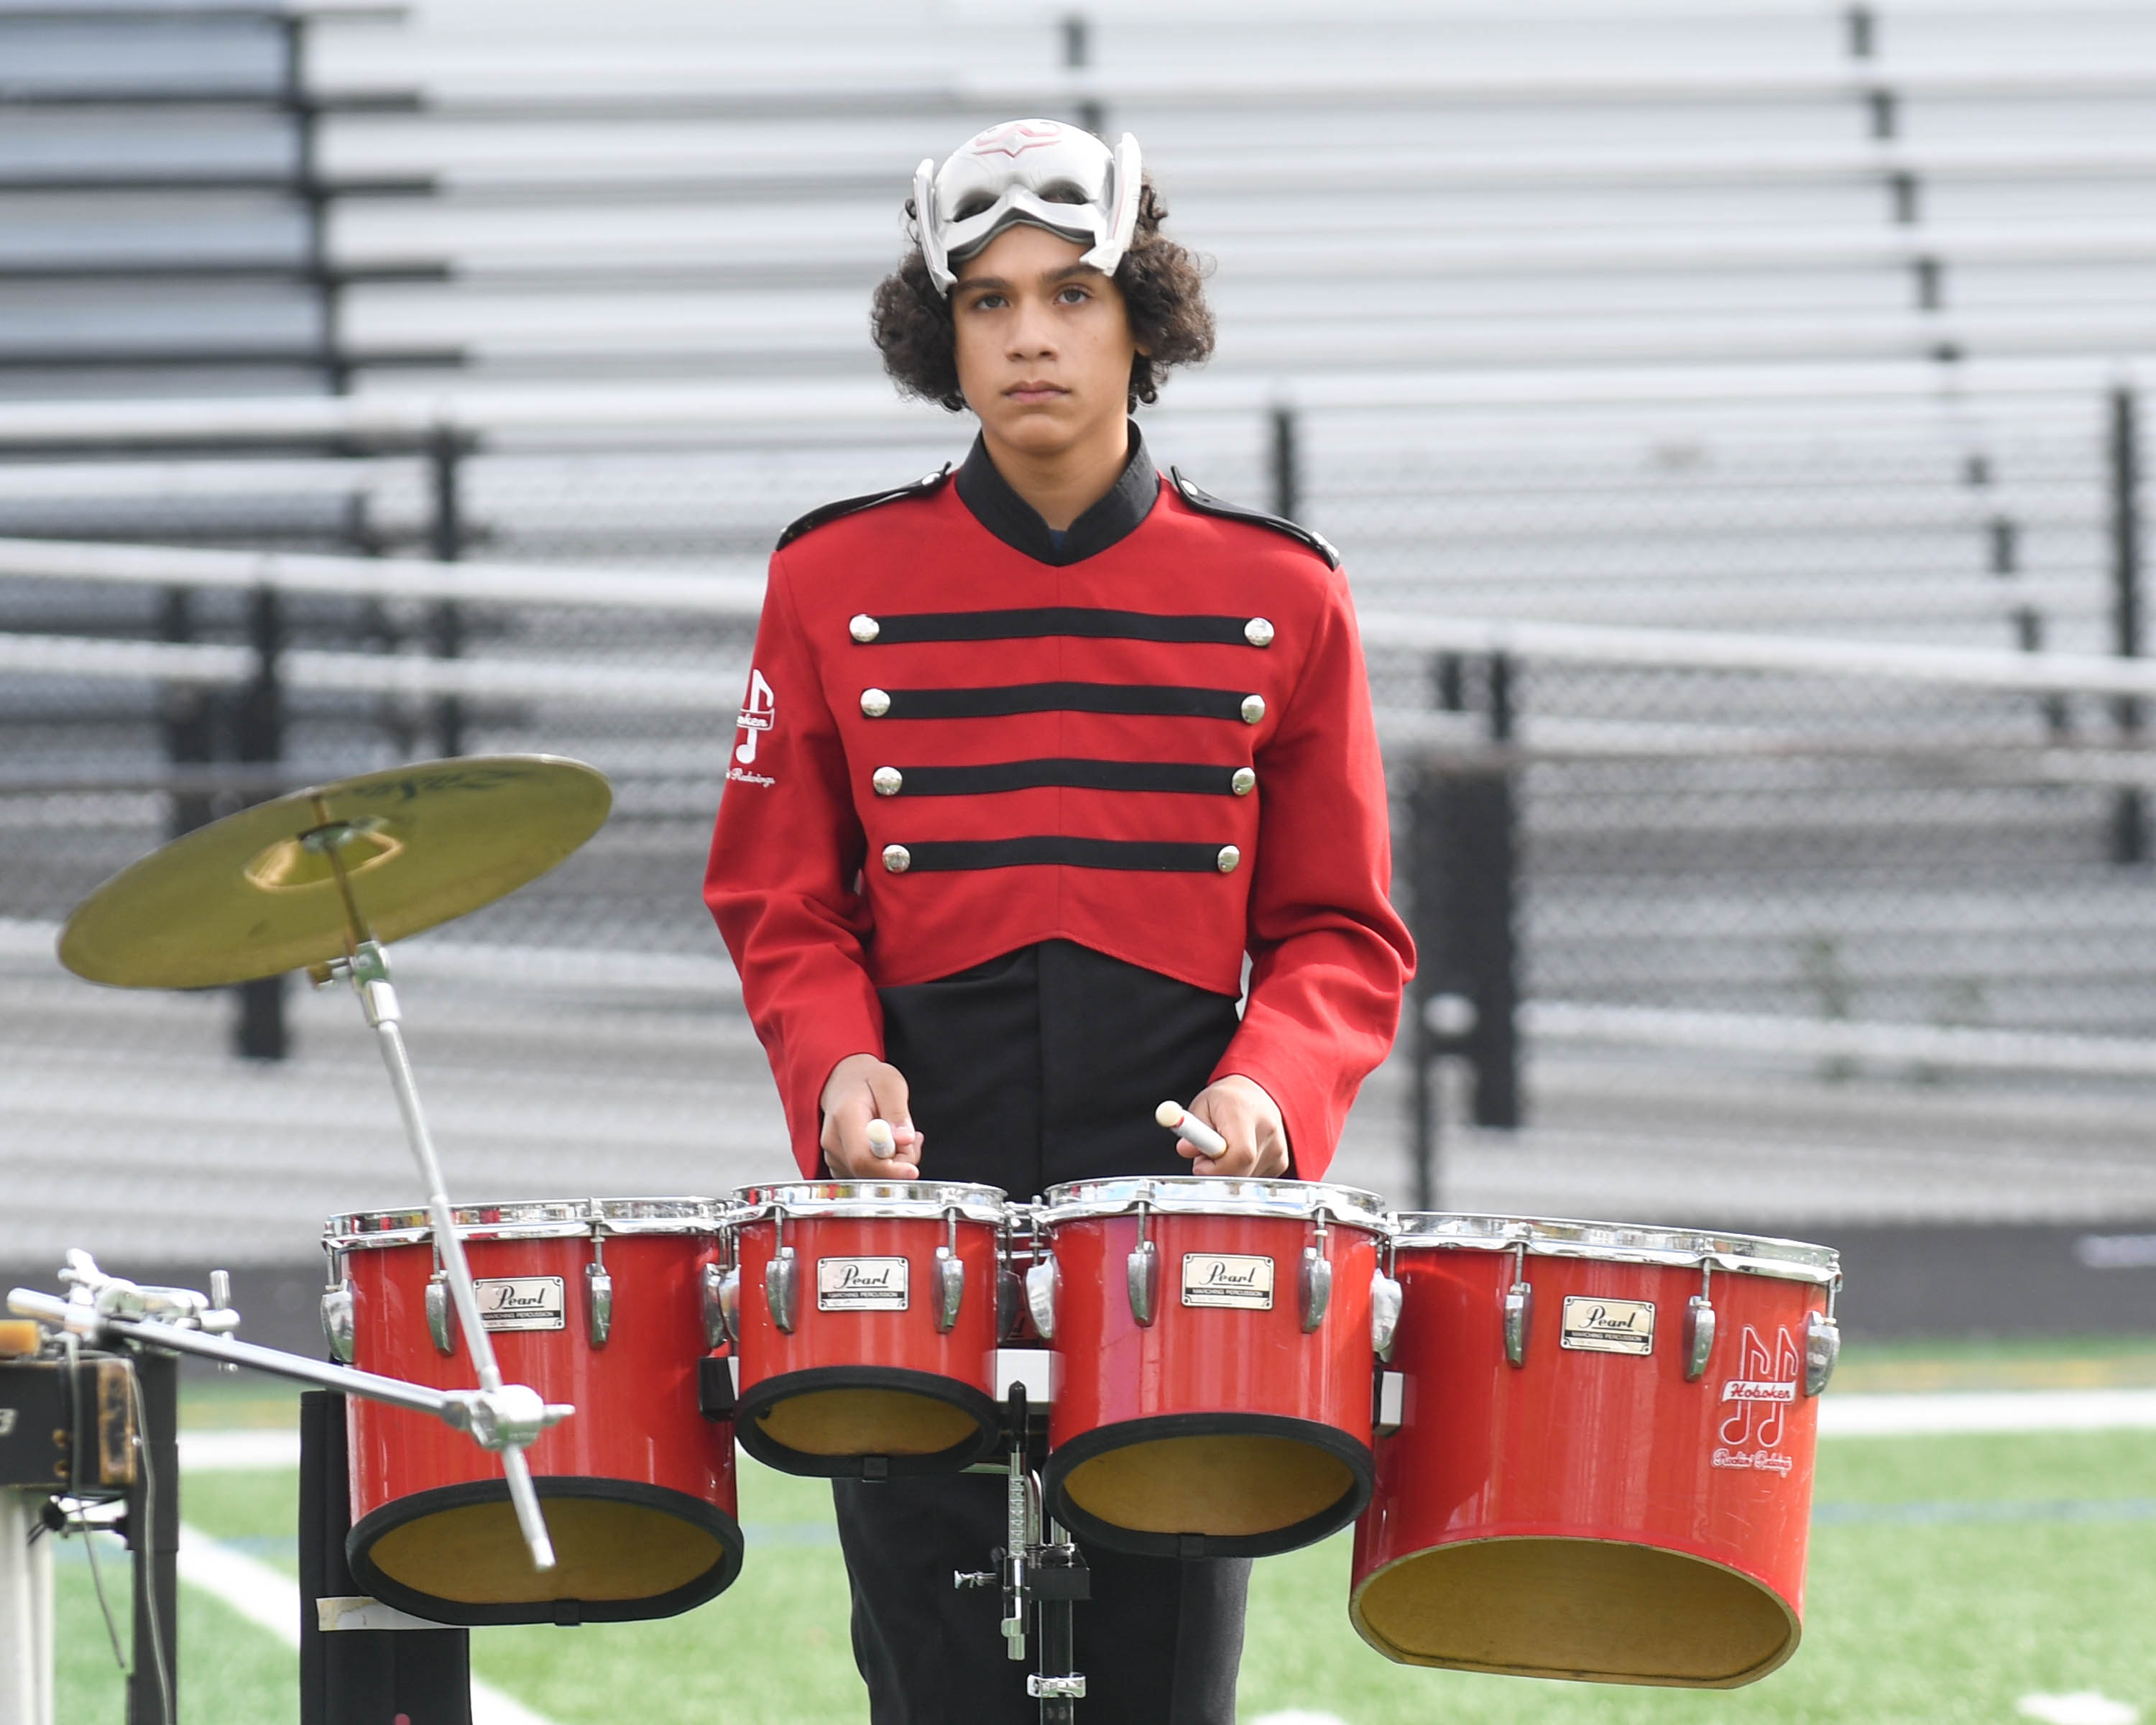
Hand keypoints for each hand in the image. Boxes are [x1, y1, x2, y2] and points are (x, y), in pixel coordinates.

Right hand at [819, 1053, 924, 1178]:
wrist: (845, 1082)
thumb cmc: (868, 1081)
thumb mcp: (890, 1083)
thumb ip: (897, 1112)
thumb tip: (905, 1139)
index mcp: (844, 1117)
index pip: (862, 1158)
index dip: (889, 1170)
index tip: (912, 1170)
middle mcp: (833, 1141)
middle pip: (869, 1172)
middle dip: (899, 1163)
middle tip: (913, 1138)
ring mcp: (833, 1156)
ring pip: (872, 1177)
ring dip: (896, 1162)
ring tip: (898, 1133)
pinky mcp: (839, 1166)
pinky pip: (869, 1176)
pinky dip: (886, 1165)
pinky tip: (890, 1144)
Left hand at [1181, 1075, 1289, 1177]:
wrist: (1254, 1094)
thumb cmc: (1225, 1100)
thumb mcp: (1201, 1106)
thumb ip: (1192, 1129)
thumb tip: (1186, 1150)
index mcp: (1245, 1113)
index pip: (1240, 1154)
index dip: (1216, 1168)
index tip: (1200, 1163)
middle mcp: (1268, 1130)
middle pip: (1242, 1171)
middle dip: (1216, 1172)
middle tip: (1205, 1157)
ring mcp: (1278, 1148)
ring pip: (1245, 1178)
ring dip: (1227, 1172)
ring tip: (1223, 1150)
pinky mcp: (1281, 1162)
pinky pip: (1253, 1179)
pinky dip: (1240, 1172)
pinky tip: (1237, 1155)